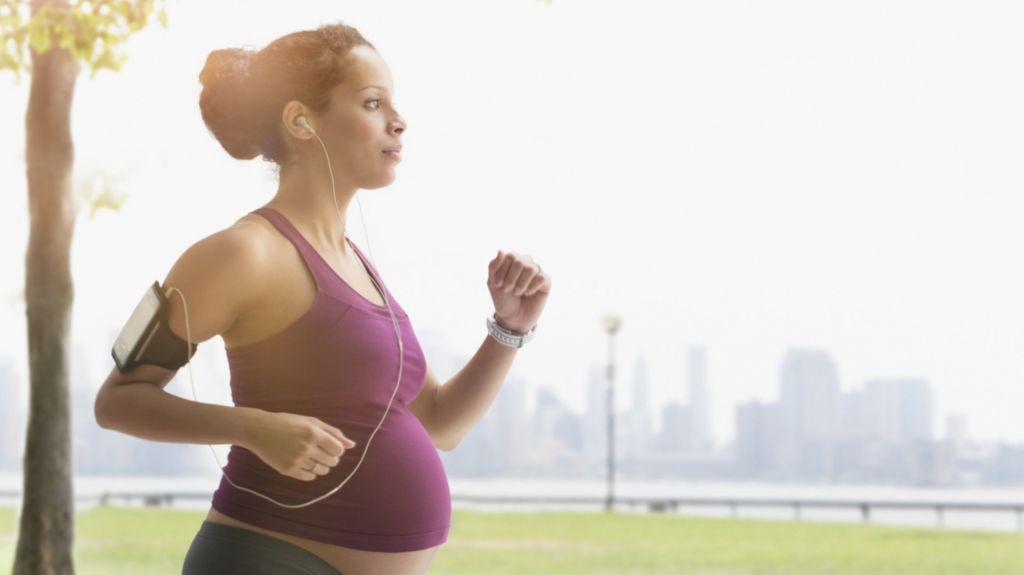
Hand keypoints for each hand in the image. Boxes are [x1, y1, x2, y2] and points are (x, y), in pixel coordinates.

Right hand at [242, 410, 356, 480]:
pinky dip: (310, 473)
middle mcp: (306, 447)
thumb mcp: (311, 422)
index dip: (337, 450)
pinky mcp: (287, 470)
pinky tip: (304, 463)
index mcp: (313, 433)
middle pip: (332, 462)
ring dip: (321, 467)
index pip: (338, 450)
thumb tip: (352, 445)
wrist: (259, 430)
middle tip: (319, 452)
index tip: (329, 447)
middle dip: (330, 459)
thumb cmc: (288, 423)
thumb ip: (333, 432)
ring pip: (321, 471)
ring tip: (311, 458)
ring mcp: (296, 460)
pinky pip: (309, 477)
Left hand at [487, 250, 550, 333]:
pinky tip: (528, 293)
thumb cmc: (503, 299)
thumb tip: (500, 250)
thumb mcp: (492, 283)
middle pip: (520, 261)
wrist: (512, 318)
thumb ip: (493, 266)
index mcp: (513, 261)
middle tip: (508, 290)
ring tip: (518, 293)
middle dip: (511, 278)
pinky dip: (532, 287)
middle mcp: (526, 263)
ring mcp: (537, 272)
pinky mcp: (546, 282)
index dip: (503, 270)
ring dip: (521, 283)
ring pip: (531, 268)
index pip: (510, 255)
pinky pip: (542, 277)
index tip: (498, 285)